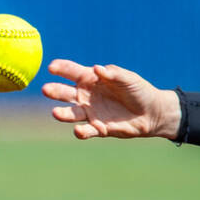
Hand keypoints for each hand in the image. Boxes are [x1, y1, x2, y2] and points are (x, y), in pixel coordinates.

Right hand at [41, 59, 180, 139]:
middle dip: (55, 91)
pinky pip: (86, 131)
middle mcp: (86, 96)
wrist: (152, 112)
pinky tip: (79, 131)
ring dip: (62, 114)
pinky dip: (81, 132)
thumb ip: (113, 74)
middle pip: (65, 93)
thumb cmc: (139, 90)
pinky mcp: (98, 128)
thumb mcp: (129, 79)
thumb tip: (96, 68)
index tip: (51, 67)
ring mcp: (90, 112)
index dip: (61, 68)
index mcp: (91, 79)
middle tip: (46, 89)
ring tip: (55, 113)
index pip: (72, 72)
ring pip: (71, 114)